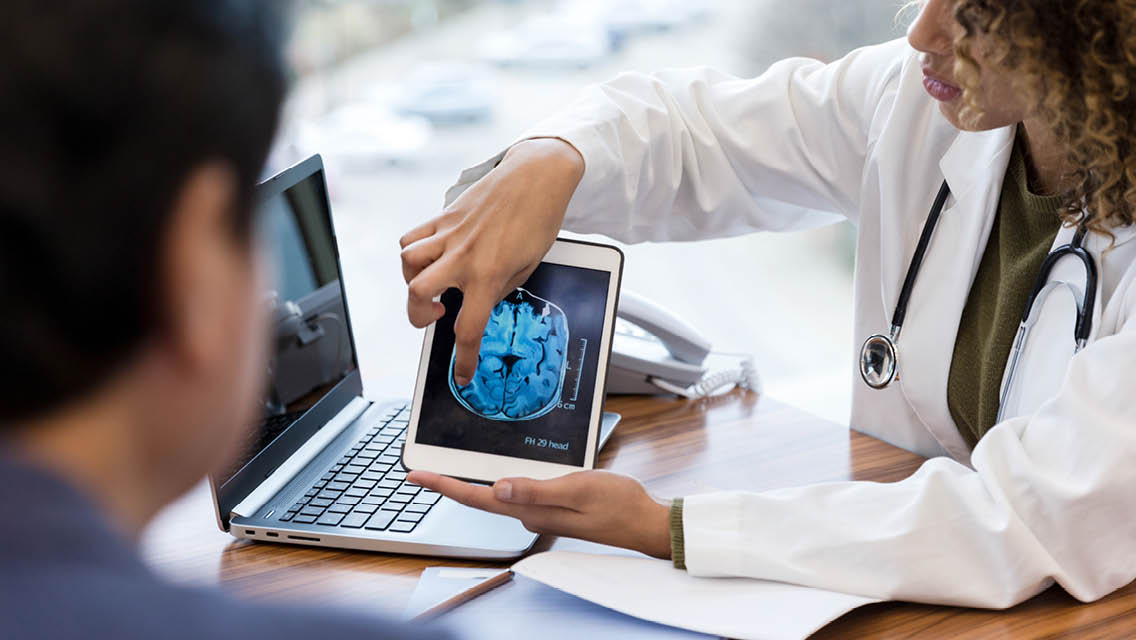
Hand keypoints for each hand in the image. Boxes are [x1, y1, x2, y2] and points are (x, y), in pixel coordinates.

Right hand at [399, 138, 584, 384]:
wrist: (536, 177)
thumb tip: (478, 303)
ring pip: (407, 264)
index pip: (468, 329)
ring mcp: (449, 235)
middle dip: (418, 316)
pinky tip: (429, 257)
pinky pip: (411, 238)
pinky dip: (412, 251)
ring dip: (413, 280)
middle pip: (417, 295)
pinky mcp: (444, 217)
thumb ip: (498, 289)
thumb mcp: (527, 267)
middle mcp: (463, 257)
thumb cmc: (539, 221)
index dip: (463, 359)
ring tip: (432, 283)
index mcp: (489, 275)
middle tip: (436, 316)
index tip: (461, 374)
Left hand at [407, 469, 672, 558]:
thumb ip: (537, 490)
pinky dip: (499, 481)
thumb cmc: (618, 504)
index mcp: (531, 510)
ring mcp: (540, 512)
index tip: (416, 476)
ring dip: (471, 482)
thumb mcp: (577, 489)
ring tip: (446, 469)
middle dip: (448, 484)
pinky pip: (517, 493)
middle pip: (480, 498)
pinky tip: (494, 472)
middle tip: (420, 471)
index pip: (478, 498)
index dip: (443, 486)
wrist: (644, 522)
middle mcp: (530, 514)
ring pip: (497, 496)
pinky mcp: (551, 507)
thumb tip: (497, 488)